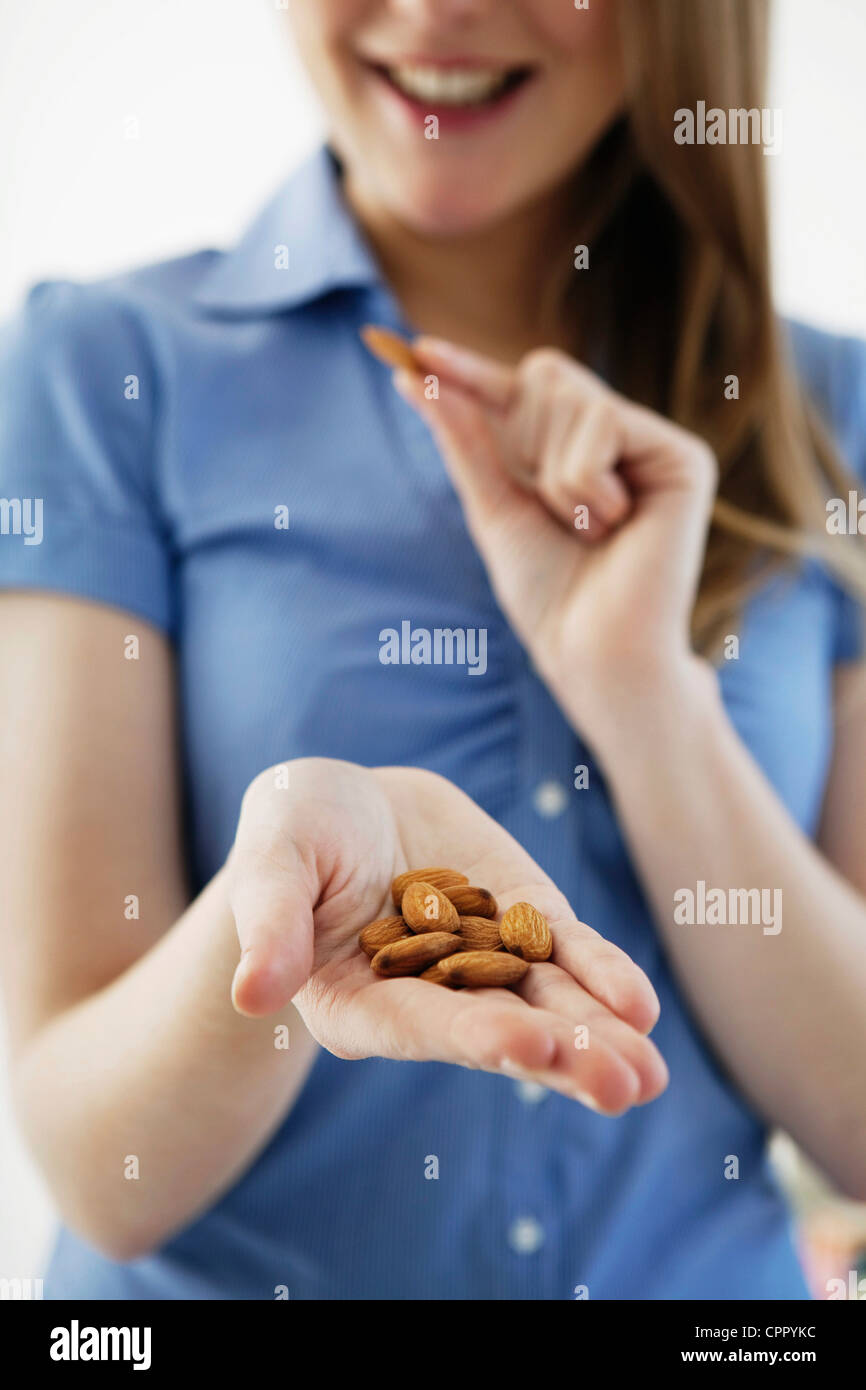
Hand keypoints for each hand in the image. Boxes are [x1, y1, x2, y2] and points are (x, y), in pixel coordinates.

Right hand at [227, 758, 666, 1113]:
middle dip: (562, 1058)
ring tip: (650, 1075)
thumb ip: (270, 926)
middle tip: (624, 1087)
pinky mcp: (522, 922)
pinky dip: (602, 974)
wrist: (351, 801)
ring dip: (598, 1036)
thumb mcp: (271, 866)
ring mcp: (483, 962)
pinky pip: (567, 953)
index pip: (420, 1024)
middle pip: (500, 1031)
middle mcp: (429, 997)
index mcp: (359, 1002)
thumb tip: (252, 994)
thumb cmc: (292, 833)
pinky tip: (640, 1006)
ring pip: (546, 1003)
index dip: (473, 1034)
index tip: (527, 1047)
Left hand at [395, 339, 717, 745]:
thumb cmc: (550, 594)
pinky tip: (617, 526)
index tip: (417, 351)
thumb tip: (413, 374)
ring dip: (554, 475)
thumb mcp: (493, 506)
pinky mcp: (683, 456)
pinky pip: (602, 422)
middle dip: (524, 441)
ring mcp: (654, 443)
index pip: (520, 387)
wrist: (594, 652)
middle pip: (545, 373)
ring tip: (589, 528)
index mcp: (578, 449)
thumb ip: (464, 438)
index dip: (471, 370)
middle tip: (554, 510)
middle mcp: (621, 438)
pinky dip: (584, 484)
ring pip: (568, 397)